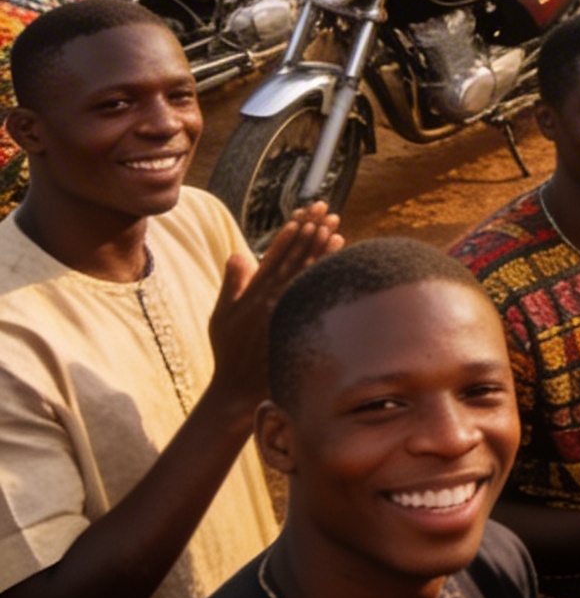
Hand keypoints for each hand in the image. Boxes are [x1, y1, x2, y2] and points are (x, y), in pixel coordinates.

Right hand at [207, 203, 343, 418]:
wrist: (237, 389)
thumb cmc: (229, 351)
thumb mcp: (221, 317)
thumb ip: (232, 284)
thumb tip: (238, 254)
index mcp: (251, 294)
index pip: (273, 257)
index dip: (288, 235)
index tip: (301, 215)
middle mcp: (269, 299)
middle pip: (294, 258)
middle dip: (310, 231)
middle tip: (325, 208)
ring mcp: (284, 311)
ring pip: (307, 271)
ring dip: (321, 245)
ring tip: (335, 224)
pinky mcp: (295, 324)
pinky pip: (314, 291)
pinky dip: (326, 269)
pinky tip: (339, 253)